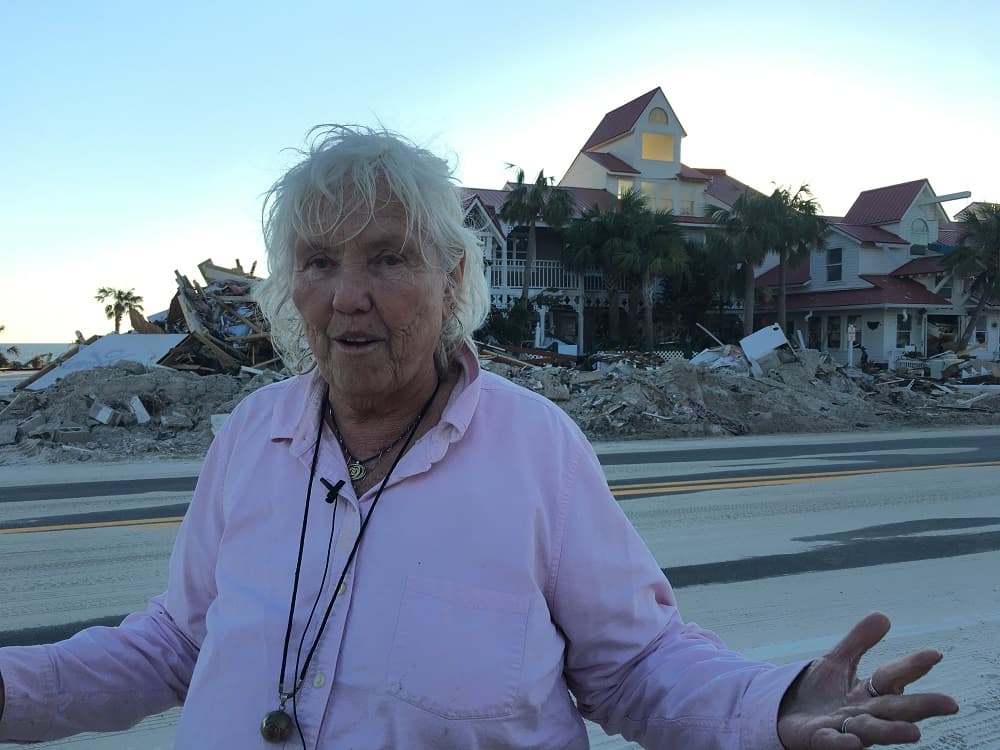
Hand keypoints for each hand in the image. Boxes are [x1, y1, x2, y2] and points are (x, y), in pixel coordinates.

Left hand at [776, 612, 957, 747]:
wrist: (784, 714)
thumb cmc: (816, 692)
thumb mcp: (836, 662)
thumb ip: (859, 642)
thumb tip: (884, 616)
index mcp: (867, 693)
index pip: (892, 677)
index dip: (912, 666)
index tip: (935, 654)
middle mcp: (862, 713)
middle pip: (893, 708)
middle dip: (921, 706)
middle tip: (950, 704)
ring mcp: (843, 727)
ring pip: (871, 730)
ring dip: (891, 731)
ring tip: (914, 732)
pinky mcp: (820, 739)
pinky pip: (833, 742)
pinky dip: (843, 742)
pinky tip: (853, 743)